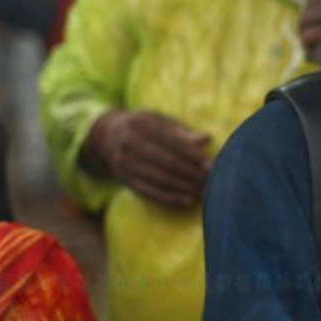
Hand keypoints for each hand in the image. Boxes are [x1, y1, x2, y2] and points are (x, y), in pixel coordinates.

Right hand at [84, 109, 209, 206]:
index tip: (213, 165)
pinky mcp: (124, 178)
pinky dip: (170, 197)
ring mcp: (124, 162)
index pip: (173, 142)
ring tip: (205, 193)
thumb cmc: (145, 126)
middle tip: (213, 182)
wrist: (108, 136)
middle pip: (167, 162)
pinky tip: (187, 200)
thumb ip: (182, 131)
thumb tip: (206, 138)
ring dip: (185, 188)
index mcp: (141, 123)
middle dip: (193, 174)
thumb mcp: (160, 120)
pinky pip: (150, 191)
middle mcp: (129, 142)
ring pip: (160, 179)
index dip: (194, 155)